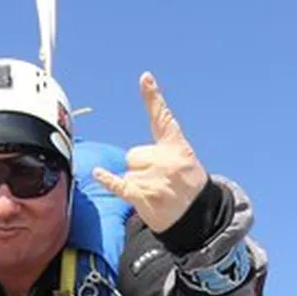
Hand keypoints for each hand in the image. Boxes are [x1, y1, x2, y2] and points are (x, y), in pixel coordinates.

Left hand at [93, 73, 207, 233]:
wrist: (198, 217)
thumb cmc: (187, 188)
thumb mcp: (184, 162)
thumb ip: (162, 154)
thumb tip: (132, 161)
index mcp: (176, 147)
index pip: (162, 118)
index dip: (153, 98)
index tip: (145, 78)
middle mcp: (166, 160)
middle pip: (133, 155)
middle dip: (139, 169)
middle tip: (157, 182)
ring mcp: (154, 178)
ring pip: (127, 174)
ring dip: (136, 186)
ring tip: (155, 194)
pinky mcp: (144, 195)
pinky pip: (119, 184)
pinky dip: (108, 181)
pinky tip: (98, 174)